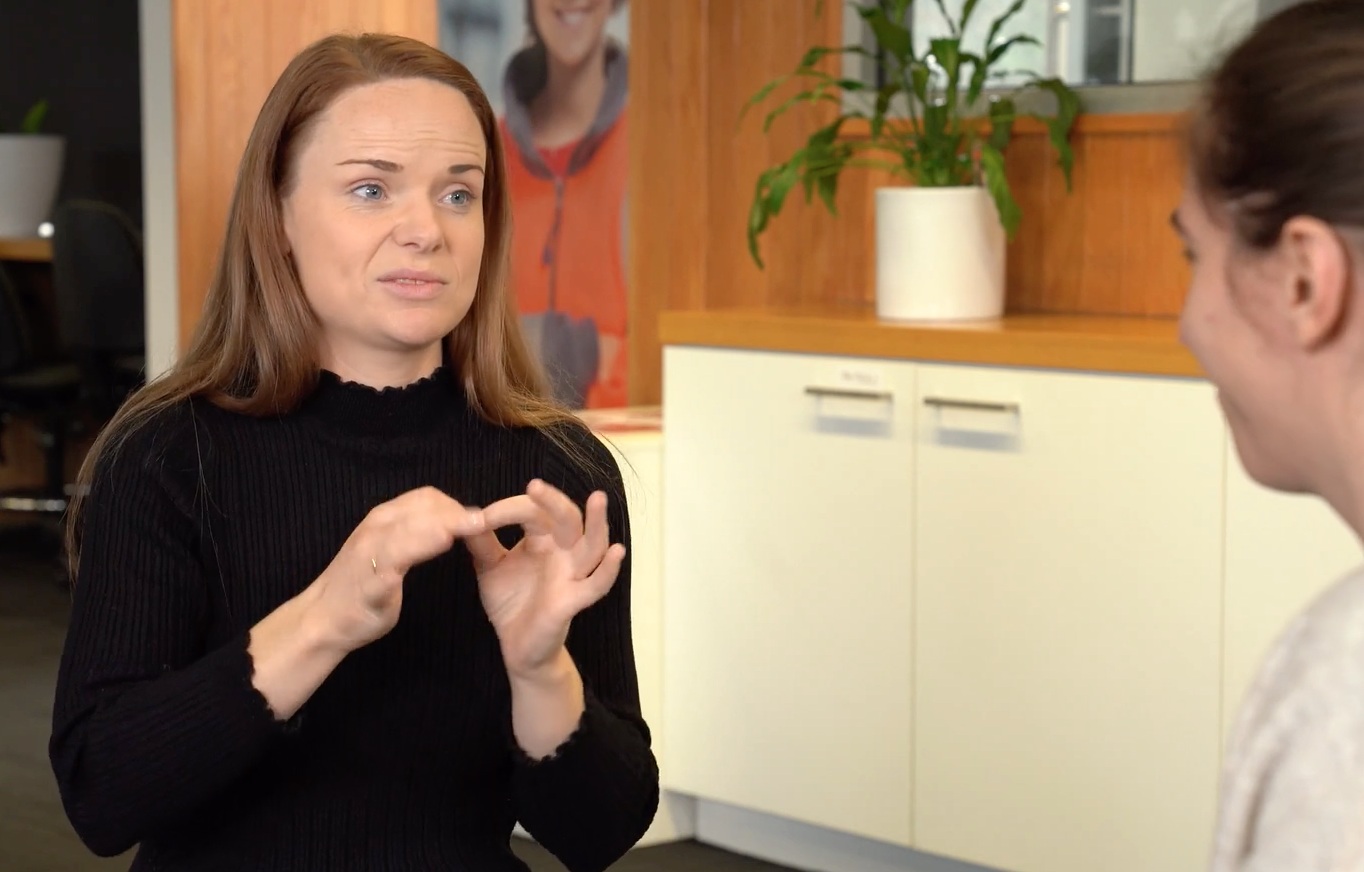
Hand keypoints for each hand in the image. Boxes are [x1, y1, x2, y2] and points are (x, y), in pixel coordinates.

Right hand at [303, 486, 486, 652]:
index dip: (455, 505)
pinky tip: (443, 544)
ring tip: (476, 524)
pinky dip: (420, 547)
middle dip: (458, 511)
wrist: (321, 620)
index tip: (478, 519)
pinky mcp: (370, 579)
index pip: (426, 498)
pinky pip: (396, 557)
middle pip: (423, 507)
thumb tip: (452, 525)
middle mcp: (376, 528)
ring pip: (411, 527)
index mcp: (383, 521)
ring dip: (445, 523)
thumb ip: (416, 536)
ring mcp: (370, 552)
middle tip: (489, 520)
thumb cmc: (361, 586)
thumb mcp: (390, 551)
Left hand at [469, 479, 625, 677]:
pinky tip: (615, 553)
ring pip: (592, 544)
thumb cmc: (511, 602)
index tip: (480, 518)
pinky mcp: (572, 601)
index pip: (533, 512)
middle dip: (553, 500)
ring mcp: (571, 575)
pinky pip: (596, 585)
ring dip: (597, 522)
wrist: (516, 646)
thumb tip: (465, 514)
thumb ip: (480, 542)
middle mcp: (562, 552)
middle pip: (567, 518)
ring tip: (597, 499)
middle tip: (534, 486)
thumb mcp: (489, 567)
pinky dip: (607, 570)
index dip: (507, 509)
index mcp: (543, 539)